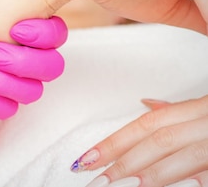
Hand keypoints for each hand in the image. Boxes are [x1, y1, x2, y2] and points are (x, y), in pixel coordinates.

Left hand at [0, 16, 66, 118]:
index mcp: (25, 26)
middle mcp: (27, 55)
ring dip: (0, 81)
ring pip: (32, 91)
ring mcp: (16, 81)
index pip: (56, 34)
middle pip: (51, 67)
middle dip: (19, 60)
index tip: (15, 29)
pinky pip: (7, 110)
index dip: (42, 35)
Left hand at [72, 95, 207, 186]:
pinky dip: (192, 181)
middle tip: (98, 181)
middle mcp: (207, 122)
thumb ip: (176, 112)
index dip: (114, 142)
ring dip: (152, 175)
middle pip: (160, 141)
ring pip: (185, 156)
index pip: (146, 125)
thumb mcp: (205, 109)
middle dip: (126, 162)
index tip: (86, 158)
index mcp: (197, 110)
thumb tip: (147, 104)